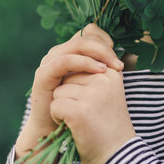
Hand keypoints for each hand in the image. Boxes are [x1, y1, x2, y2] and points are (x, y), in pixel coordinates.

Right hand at [15, 23, 124, 158]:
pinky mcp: (43, 75)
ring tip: (111, 67)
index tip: (118, 57)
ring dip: (97, 53)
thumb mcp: (95, 85)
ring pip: (76, 45)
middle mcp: (59, 53)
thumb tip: (120, 60)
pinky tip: (99, 71)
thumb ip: (104, 69)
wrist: (56, 130)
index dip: (106, 40)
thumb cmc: (79, 107)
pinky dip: (83, 62)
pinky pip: (64, 61)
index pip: (89, 32)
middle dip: (105, 48)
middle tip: (118, 64)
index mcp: (71, 52)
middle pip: (84, 38)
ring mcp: (49, 62)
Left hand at [50, 68, 136, 163]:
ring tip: (81, 118)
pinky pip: (55, 105)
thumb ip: (94, 73)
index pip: (80, 65)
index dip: (79, 85)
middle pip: (68, 76)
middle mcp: (104, 79)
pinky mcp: (79, 110)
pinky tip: (73, 125)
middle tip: (87, 111)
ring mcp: (92, 94)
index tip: (93, 101)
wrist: (116, 152)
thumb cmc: (108, 122)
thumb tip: (72, 58)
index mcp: (112, 73)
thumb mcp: (108, 91)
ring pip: (59, 91)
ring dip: (64, 106)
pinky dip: (59, 117)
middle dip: (70, 93)